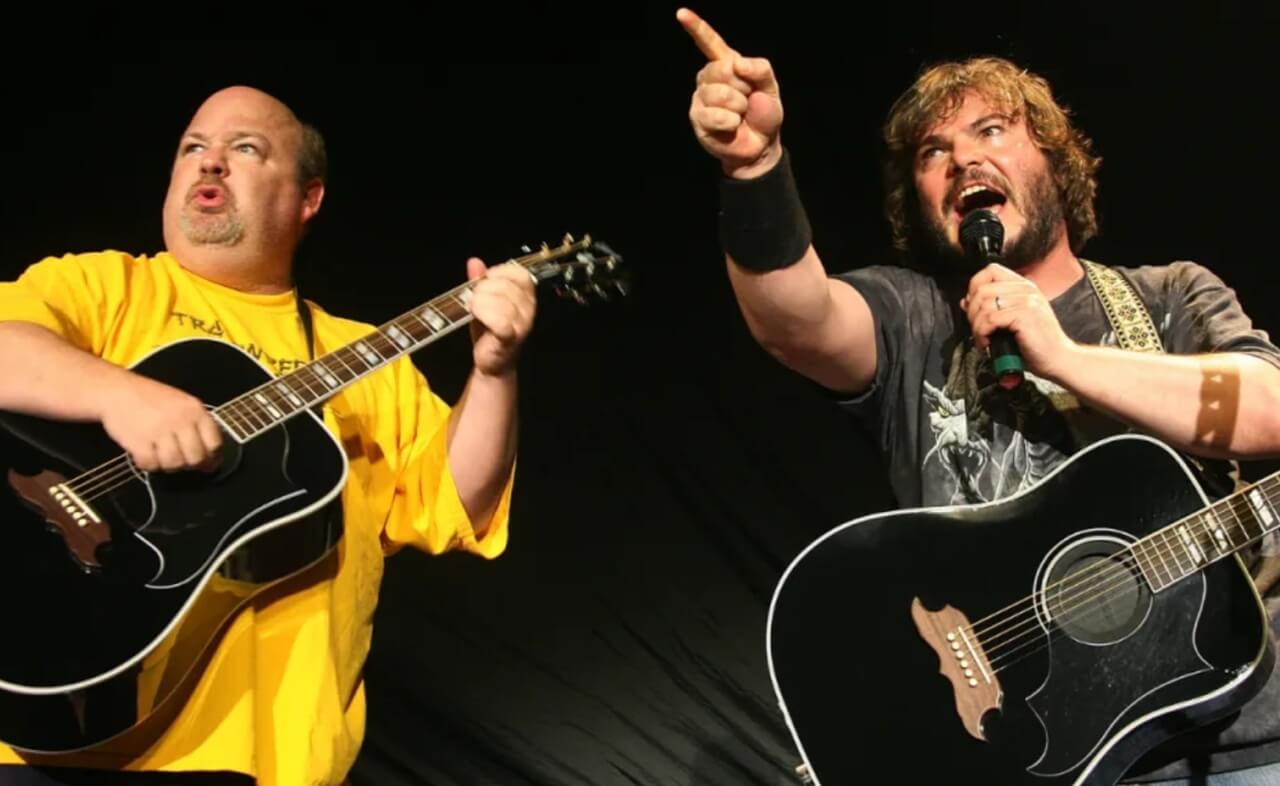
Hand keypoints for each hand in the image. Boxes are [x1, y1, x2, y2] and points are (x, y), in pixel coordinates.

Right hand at [97, 372, 222, 472]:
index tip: (207, 463)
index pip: (215, 443)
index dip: (212, 458)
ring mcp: (159, 431)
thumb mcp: (182, 403)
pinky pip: (151, 465)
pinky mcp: (138, 441)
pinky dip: (149, 465)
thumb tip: (211, 457)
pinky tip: (146, 454)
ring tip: (161, 455)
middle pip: (196, 457)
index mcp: (195, 410)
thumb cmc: (151, 398)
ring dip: (169, 465)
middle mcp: (180, 420)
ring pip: (175, 464)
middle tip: (181, 460)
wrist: (116, 390)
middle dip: (191, 465)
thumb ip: (197, 425)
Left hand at [466, 257, 536, 376]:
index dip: (498, 273)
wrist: (491, 362)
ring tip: (473, 310)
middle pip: (505, 286)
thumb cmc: (489, 331)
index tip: (485, 282)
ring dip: (480, 303)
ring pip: (500, 302)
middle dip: (483, 290)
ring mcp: (522, 323)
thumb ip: (480, 281)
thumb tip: (474, 262)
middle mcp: (528, 308)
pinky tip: (476, 316)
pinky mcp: (511, 337)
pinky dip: (484, 315)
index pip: (518, 273)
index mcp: (525, 295)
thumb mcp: (484, 301)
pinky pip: (499, 320)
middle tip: (473, 300)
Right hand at [677, 8, 783, 178]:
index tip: (681, 13)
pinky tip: (732, 127)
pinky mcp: (697, 118)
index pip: (709, 42)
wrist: (761, 144)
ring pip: (720, 94)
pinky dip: (731, 123)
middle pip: (722, 70)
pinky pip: (716, 115)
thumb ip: (760, 68)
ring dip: (738, 107)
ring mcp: (701, 98)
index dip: (696, 27)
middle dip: (743, 87)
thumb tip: (737, 65)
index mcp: (726, 64)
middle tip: (747, 100)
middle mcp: (709, 77)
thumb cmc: (763, 112)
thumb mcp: (770, 86)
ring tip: (740, 115)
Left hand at [960, 263, 1077, 381]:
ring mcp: (1027, 301)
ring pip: (983, 305)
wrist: (1057, 358)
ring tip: (983, 338)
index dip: (974, 286)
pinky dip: (982, 333)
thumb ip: (991, 308)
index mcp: (1023, 286)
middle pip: (982, 289)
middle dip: (972, 312)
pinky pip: (990, 320)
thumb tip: (965, 301)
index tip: (973, 307)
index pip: (990, 270)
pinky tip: (987, 343)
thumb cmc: (1035, 343)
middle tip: (977, 329)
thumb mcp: (1011, 320)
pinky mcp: (1025, 316)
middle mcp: (1026, 289)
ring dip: (976, 326)